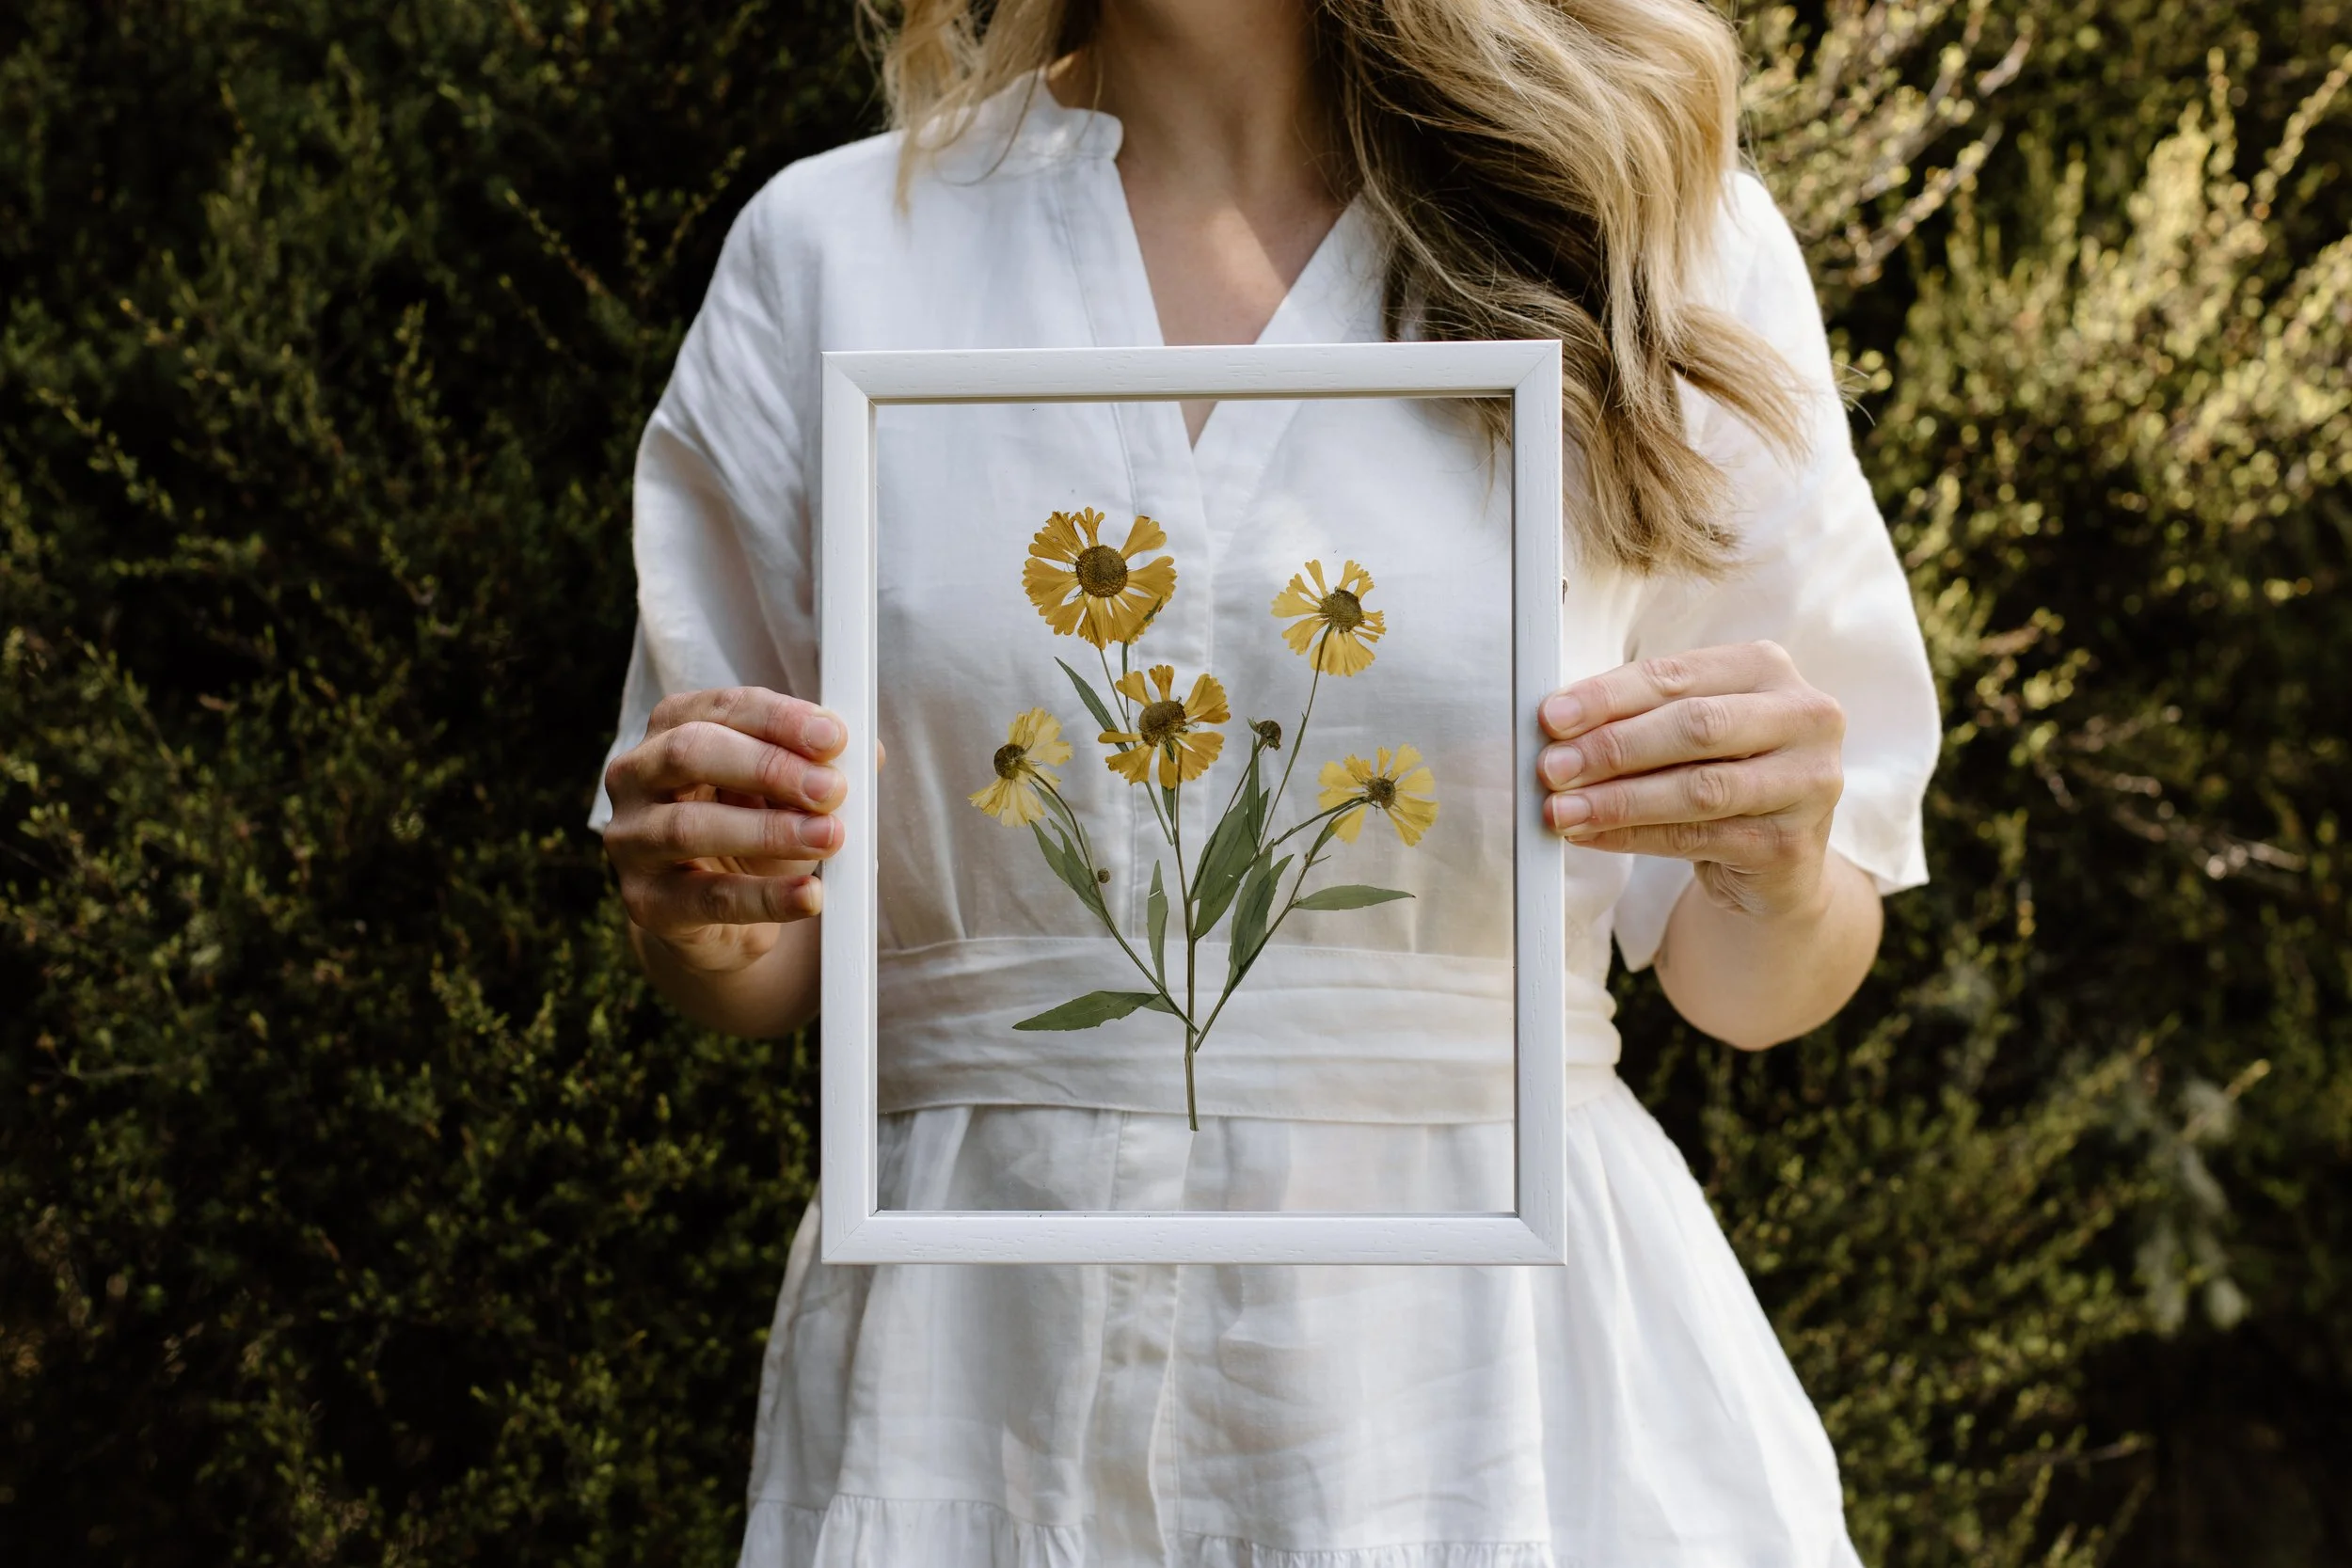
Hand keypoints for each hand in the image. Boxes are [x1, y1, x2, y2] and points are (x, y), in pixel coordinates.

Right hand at [602, 686, 848, 973]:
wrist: (719, 916)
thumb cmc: (753, 831)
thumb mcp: (788, 791)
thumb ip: (823, 765)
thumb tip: (868, 753)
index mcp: (673, 727)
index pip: (722, 708)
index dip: (781, 719)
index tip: (835, 736)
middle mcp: (637, 775)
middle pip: (691, 753)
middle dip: (769, 767)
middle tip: (832, 788)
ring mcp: (631, 840)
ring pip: (689, 827)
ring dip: (770, 830)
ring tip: (830, 837)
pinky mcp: (646, 902)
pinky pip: (706, 899)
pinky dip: (765, 897)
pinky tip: (810, 895)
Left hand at [1537, 641, 1845, 920]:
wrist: (1777, 860)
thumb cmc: (1722, 775)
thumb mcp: (1687, 733)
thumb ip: (1636, 716)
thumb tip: (1557, 725)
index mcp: (1768, 668)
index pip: (1676, 675)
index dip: (1608, 696)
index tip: (1551, 717)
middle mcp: (1803, 718)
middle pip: (1695, 726)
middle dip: (1612, 747)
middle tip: (1552, 768)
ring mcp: (1807, 783)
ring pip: (1698, 788)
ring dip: (1617, 800)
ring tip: (1562, 809)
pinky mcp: (1790, 844)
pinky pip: (1696, 838)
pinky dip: (1633, 836)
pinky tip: (1591, 835)